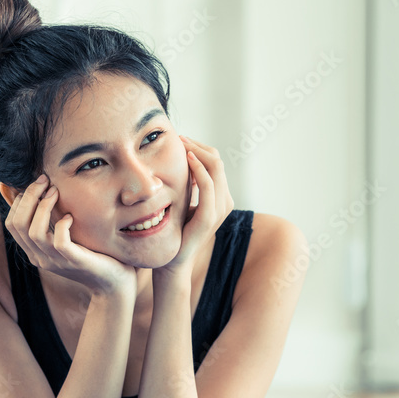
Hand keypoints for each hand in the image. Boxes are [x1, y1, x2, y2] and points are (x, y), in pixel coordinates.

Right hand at [4, 175, 136, 297]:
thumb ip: (53, 221)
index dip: (19, 201)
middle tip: (44, 180)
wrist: (113, 283)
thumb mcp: (66, 236)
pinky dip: (62, 225)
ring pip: (34, 232)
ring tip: (55, 192)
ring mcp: (56, 262)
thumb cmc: (91, 254)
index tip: (36, 185)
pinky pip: (59, 242)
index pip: (12, 224)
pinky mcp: (74, 262)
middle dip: (28, 197)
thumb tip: (40, 193)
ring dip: (43, 207)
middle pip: (18, 225)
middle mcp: (40, 258)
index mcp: (34, 252)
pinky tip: (71, 217)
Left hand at [159, 135, 233, 275]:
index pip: (216, 162)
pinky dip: (199, 169)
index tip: (181, 140)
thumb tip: (184, 159)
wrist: (174, 259)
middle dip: (198, 146)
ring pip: (216, 168)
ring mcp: (219, 209)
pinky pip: (208, 185)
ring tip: (182, 145)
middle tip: (180, 138)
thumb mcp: (185, 200)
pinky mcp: (209, 216)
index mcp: (221, 197)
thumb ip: (190, 183)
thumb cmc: (176, 229)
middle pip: (217, 161)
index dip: (200, 148)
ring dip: (198, 153)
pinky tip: (187, 160)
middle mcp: (225, 201)